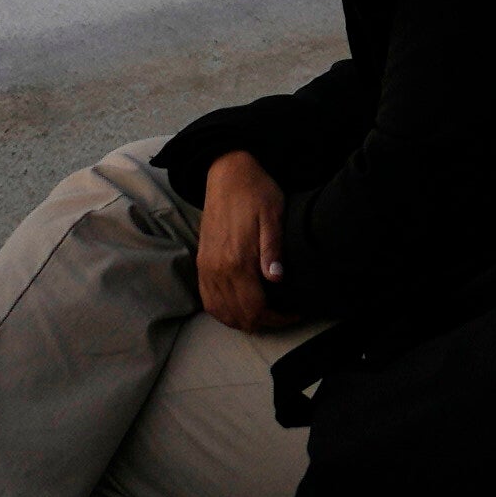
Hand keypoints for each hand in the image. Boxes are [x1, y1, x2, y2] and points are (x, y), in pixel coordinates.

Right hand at [193, 149, 291, 331]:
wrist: (227, 174)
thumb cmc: (256, 192)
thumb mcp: (273, 215)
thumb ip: (273, 249)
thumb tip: (276, 280)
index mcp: (237, 260)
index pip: (255, 308)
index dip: (277, 319)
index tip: (293, 313)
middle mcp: (217, 268)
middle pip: (238, 316)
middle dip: (262, 322)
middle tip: (282, 314)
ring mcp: (206, 267)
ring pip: (221, 312)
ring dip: (242, 320)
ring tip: (264, 314)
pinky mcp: (201, 263)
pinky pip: (208, 299)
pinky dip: (223, 310)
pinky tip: (239, 306)